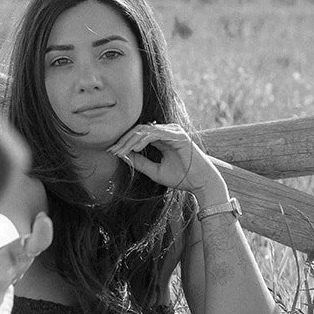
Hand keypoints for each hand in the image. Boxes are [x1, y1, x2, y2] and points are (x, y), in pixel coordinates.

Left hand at [108, 122, 223, 199]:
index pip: (139, 135)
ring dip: (130, 141)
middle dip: (124, 140)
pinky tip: (135, 149)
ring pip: (145, 130)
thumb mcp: (155, 171)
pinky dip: (143, 140)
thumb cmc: (182, 178)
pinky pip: (156, 134)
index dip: (124, 142)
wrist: (202, 183)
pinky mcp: (178, 136)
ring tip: (120, 151)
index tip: (112, 152)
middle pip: (139, 130)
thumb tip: (123, 156)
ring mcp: (173, 132)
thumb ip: (141, 163)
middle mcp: (168, 132)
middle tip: (112, 151)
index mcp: (163, 138)